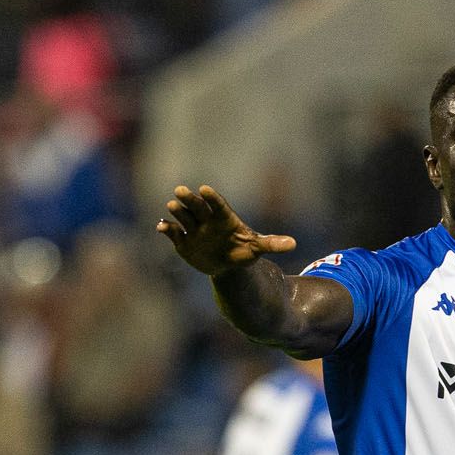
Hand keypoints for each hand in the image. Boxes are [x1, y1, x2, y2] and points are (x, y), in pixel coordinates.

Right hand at [156, 185, 295, 276]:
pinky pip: (174, 233)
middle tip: (180, 190)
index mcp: (224, 217)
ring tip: (170, 206)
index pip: (217, 204)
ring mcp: (194, 229)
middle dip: (190, 199)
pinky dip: (167, 229)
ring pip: (184, 217)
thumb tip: (293, 244)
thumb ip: (272, 244)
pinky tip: (160, 227)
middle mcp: (207, 219)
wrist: (227, 264)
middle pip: (198, 206)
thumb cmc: (244, 251)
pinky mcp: (183, 241)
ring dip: (177, 212)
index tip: (205, 189)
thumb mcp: (258, 248)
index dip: (212, 198)